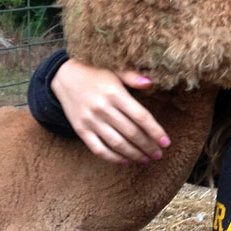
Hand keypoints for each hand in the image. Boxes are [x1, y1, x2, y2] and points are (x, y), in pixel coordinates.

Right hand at [51, 59, 170, 163]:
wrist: (64, 77)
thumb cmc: (95, 73)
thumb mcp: (114, 70)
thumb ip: (132, 77)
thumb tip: (149, 83)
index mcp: (114, 93)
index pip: (141, 116)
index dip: (155, 131)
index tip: (166, 142)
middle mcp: (103, 108)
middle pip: (131, 133)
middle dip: (148, 146)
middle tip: (158, 154)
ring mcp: (91, 121)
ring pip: (117, 143)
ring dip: (134, 154)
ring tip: (146, 159)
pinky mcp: (81, 130)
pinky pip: (98, 149)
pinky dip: (113, 158)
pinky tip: (125, 160)